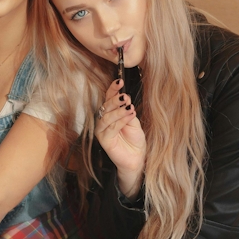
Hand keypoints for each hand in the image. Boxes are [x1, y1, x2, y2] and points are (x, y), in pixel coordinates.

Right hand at [95, 79, 146, 197]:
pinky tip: (129, 115)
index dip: (113, 89)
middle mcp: (103, 120)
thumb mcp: (134, 121)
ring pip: (107, 116)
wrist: (137, 157)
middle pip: (106, 106)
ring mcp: (102, 130)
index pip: (109, 98)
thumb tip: (125, 97)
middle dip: (115, 100)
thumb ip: (128, 110)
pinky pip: (111, 128)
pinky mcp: (104, 139)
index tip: (120, 81)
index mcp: (110, 113)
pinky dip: (121, 120)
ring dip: (119, 110)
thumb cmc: (134, 139)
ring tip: (129, 106)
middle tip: (125, 96)